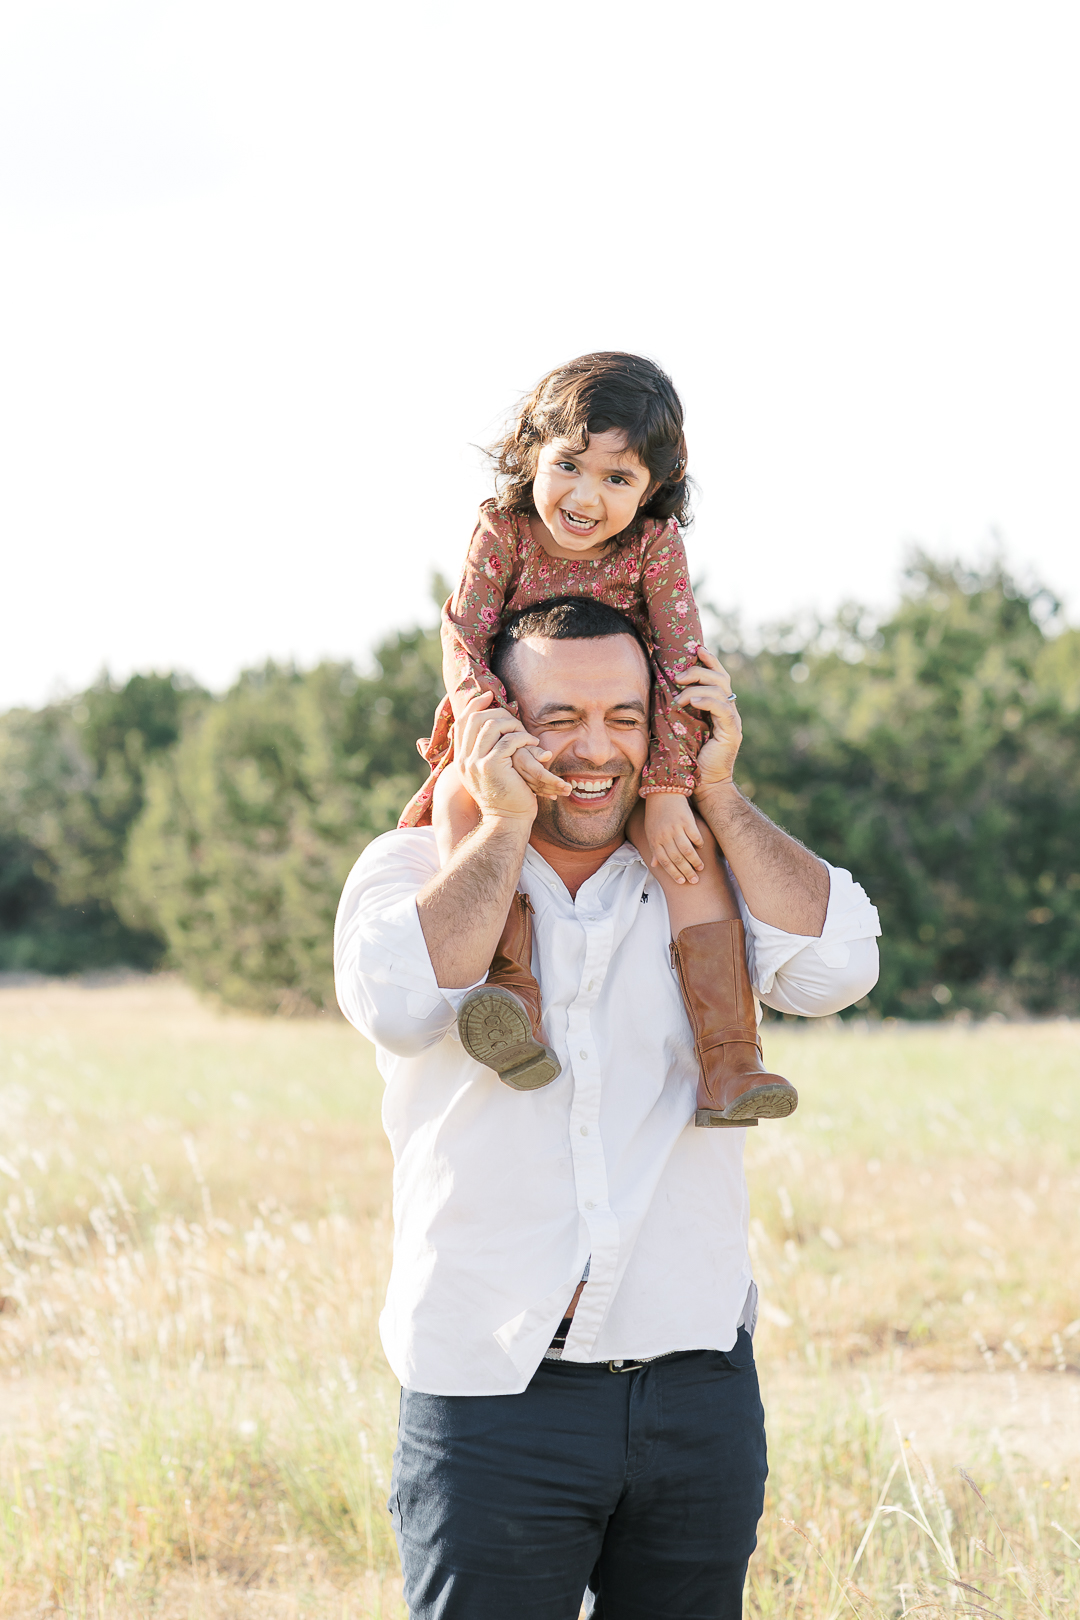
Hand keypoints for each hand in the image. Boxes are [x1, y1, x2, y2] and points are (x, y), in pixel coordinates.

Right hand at [455, 693, 539, 824]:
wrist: (506, 821)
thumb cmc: (506, 796)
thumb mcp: (492, 771)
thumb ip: (487, 750)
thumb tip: (492, 723)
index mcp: (462, 759)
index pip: (463, 722)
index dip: (475, 705)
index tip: (489, 696)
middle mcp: (464, 760)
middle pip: (477, 719)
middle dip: (500, 714)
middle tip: (518, 722)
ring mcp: (475, 763)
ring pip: (492, 725)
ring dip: (514, 725)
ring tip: (527, 736)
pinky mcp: (491, 767)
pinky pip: (508, 741)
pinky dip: (523, 739)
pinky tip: (534, 745)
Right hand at [512, 743, 572, 800]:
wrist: (505, 755)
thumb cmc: (521, 747)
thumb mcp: (527, 745)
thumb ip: (537, 751)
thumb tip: (549, 755)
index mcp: (523, 762)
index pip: (539, 773)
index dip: (551, 779)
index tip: (563, 783)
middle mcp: (520, 773)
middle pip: (540, 783)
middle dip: (556, 787)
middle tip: (569, 789)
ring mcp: (520, 780)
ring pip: (538, 788)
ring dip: (553, 791)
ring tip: (567, 792)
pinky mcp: (522, 785)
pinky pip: (534, 791)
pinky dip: (545, 794)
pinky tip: (554, 796)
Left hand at [643, 792, 704, 884]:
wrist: (662, 792)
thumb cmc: (656, 814)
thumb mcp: (651, 832)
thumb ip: (654, 849)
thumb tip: (654, 865)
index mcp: (655, 840)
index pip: (665, 862)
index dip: (674, 874)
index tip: (682, 882)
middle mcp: (664, 836)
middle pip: (677, 859)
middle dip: (686, 872)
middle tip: (695, 881)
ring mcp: (675, 828)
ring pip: (687, 850)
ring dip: (695, 861)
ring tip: (701, 867)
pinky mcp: (686, 820)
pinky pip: (694, 836)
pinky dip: (699, 843)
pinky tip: (702, 848)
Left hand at [673, 647, 741, 792]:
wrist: (702, 787)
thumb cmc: (687, 759)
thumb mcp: (679, 728)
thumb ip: (676, 709)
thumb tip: (657, 689)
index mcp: (717, 707)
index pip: (718, 676)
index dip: (709, 660)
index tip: (696, 648)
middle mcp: (728, 711)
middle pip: (721, 678)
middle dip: (700, 670)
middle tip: (678, 675)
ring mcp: (732, 721)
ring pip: (721, 690)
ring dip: (698, 687)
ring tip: (679, 695)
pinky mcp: (731, 733)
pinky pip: (722, 709)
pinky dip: (706, 701)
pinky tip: (691, 701)